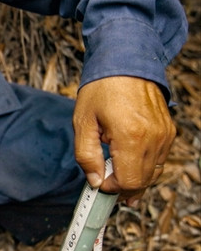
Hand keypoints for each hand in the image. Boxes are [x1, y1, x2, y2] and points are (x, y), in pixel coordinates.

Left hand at [73, 76, 175, 204]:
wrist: (126, 61)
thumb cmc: (101, 89)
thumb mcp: (83, 123)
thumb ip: (86, 156)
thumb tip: (95, 182)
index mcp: (131, 137)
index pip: (128, 182)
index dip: (111, 188)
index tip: (98, 182)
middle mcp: (154, 138)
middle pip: (143, 182)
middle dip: (123, 188)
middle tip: (105, 183)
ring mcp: (164, 135)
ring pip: (153, 173)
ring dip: (135, 179)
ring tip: (115, 175)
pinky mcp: (168, 131)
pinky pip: (159, 160)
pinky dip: (145, 167)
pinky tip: (128, 162)